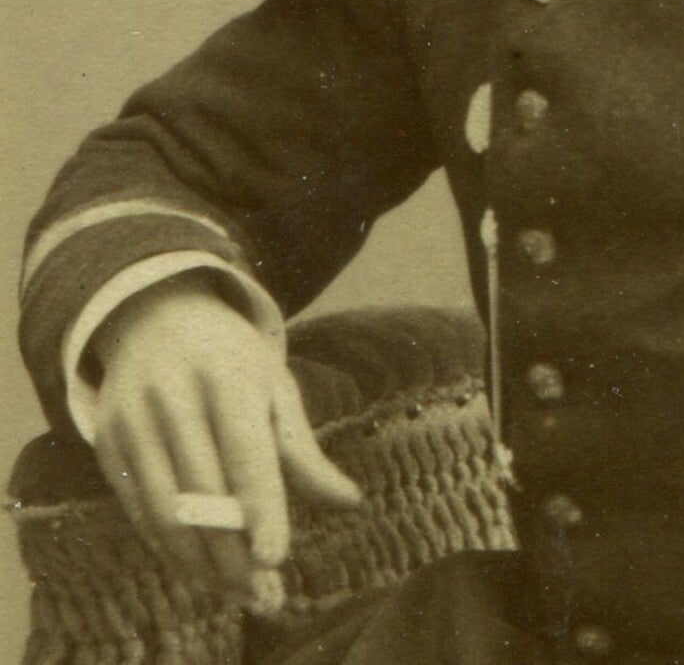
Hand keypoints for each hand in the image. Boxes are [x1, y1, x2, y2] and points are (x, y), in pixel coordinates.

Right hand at [89, 270, 361, 604]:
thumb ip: (303, 448)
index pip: (246, 451)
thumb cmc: (230, 357)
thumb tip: (350, 500)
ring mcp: (134, 418)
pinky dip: (168, 546)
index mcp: (228, 375)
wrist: (156, 315)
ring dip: (200, 562)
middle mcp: (175, 395)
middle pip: (205, 491)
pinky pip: (137, 508)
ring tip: (235, 592)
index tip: (275, 556)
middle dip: (233, 552)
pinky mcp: (107, 439)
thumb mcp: (274, 385)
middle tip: (263, 595)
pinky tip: (197, 567)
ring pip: (165, 510)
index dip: (260, 506)